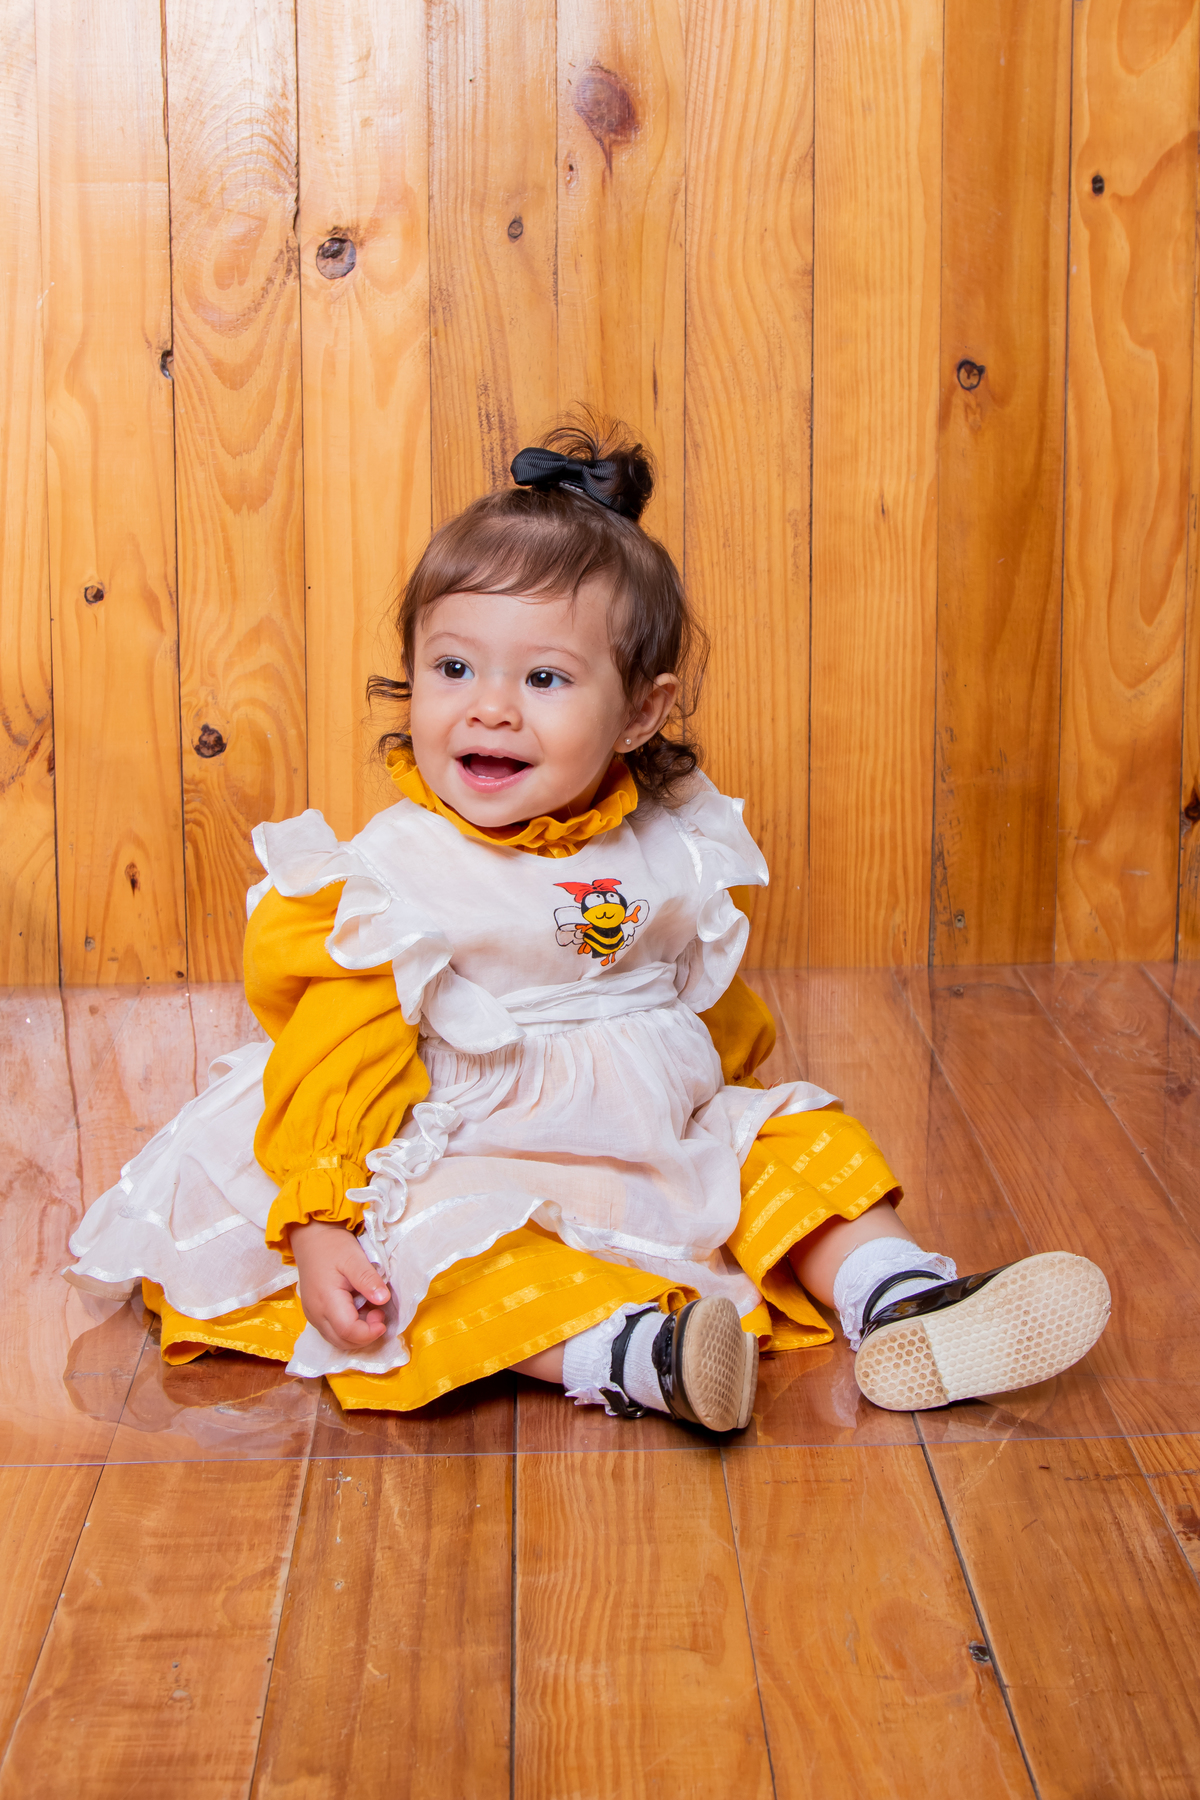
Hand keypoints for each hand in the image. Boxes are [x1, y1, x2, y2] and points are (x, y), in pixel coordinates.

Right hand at [289, 1219, 391, 1352]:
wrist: (312, 1239)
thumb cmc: (333, 1246)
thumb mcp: (354, 1257)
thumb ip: (367, 1279)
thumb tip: (383, 1299)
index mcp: (326, 1300)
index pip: (348, 1332)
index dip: (369, 1332)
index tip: (383, 1318)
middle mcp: (316, 1314)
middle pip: (343, 1341)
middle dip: (366, 1335)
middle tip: (378, 1312)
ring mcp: (313, 1316)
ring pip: (338, 1340)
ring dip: (358, 1334)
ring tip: (370, 1310)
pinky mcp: (314, 1314)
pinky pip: (333, 1332)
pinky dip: (350, 1329)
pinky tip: (359, 1310)